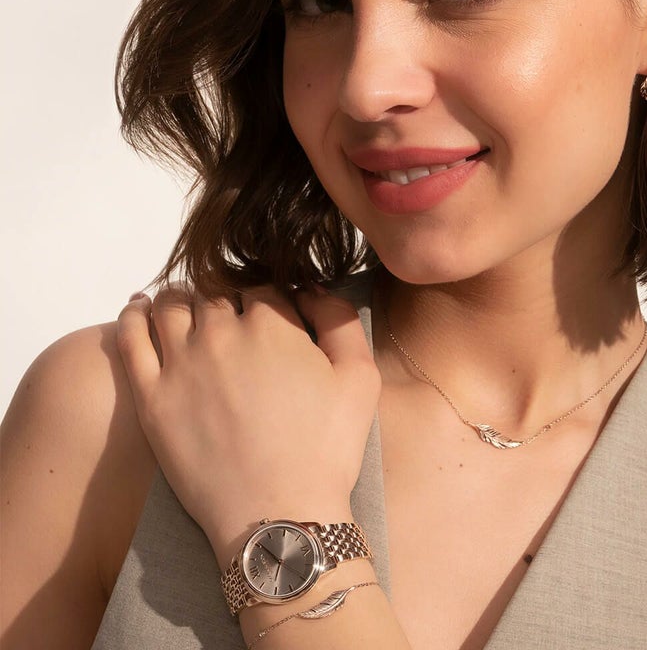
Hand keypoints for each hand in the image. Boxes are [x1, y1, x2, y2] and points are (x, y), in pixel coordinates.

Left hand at [116, 286, 380, 564]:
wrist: (279, 515)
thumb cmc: (327, 449)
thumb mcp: (360, 376)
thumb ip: (340, 319)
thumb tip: (312, 288)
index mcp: (271, 324)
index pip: (263, 286)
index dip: (270, 296)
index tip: (271, 313)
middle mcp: (220, 333)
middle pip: (215, 290)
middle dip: (226, 295)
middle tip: (231, 313)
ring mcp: (180, 363)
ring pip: (171, 305)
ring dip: (181, 295)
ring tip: (185, 301)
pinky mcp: (151, 396)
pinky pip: (131, 338)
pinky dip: (134, 313)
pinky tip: (139, 307)